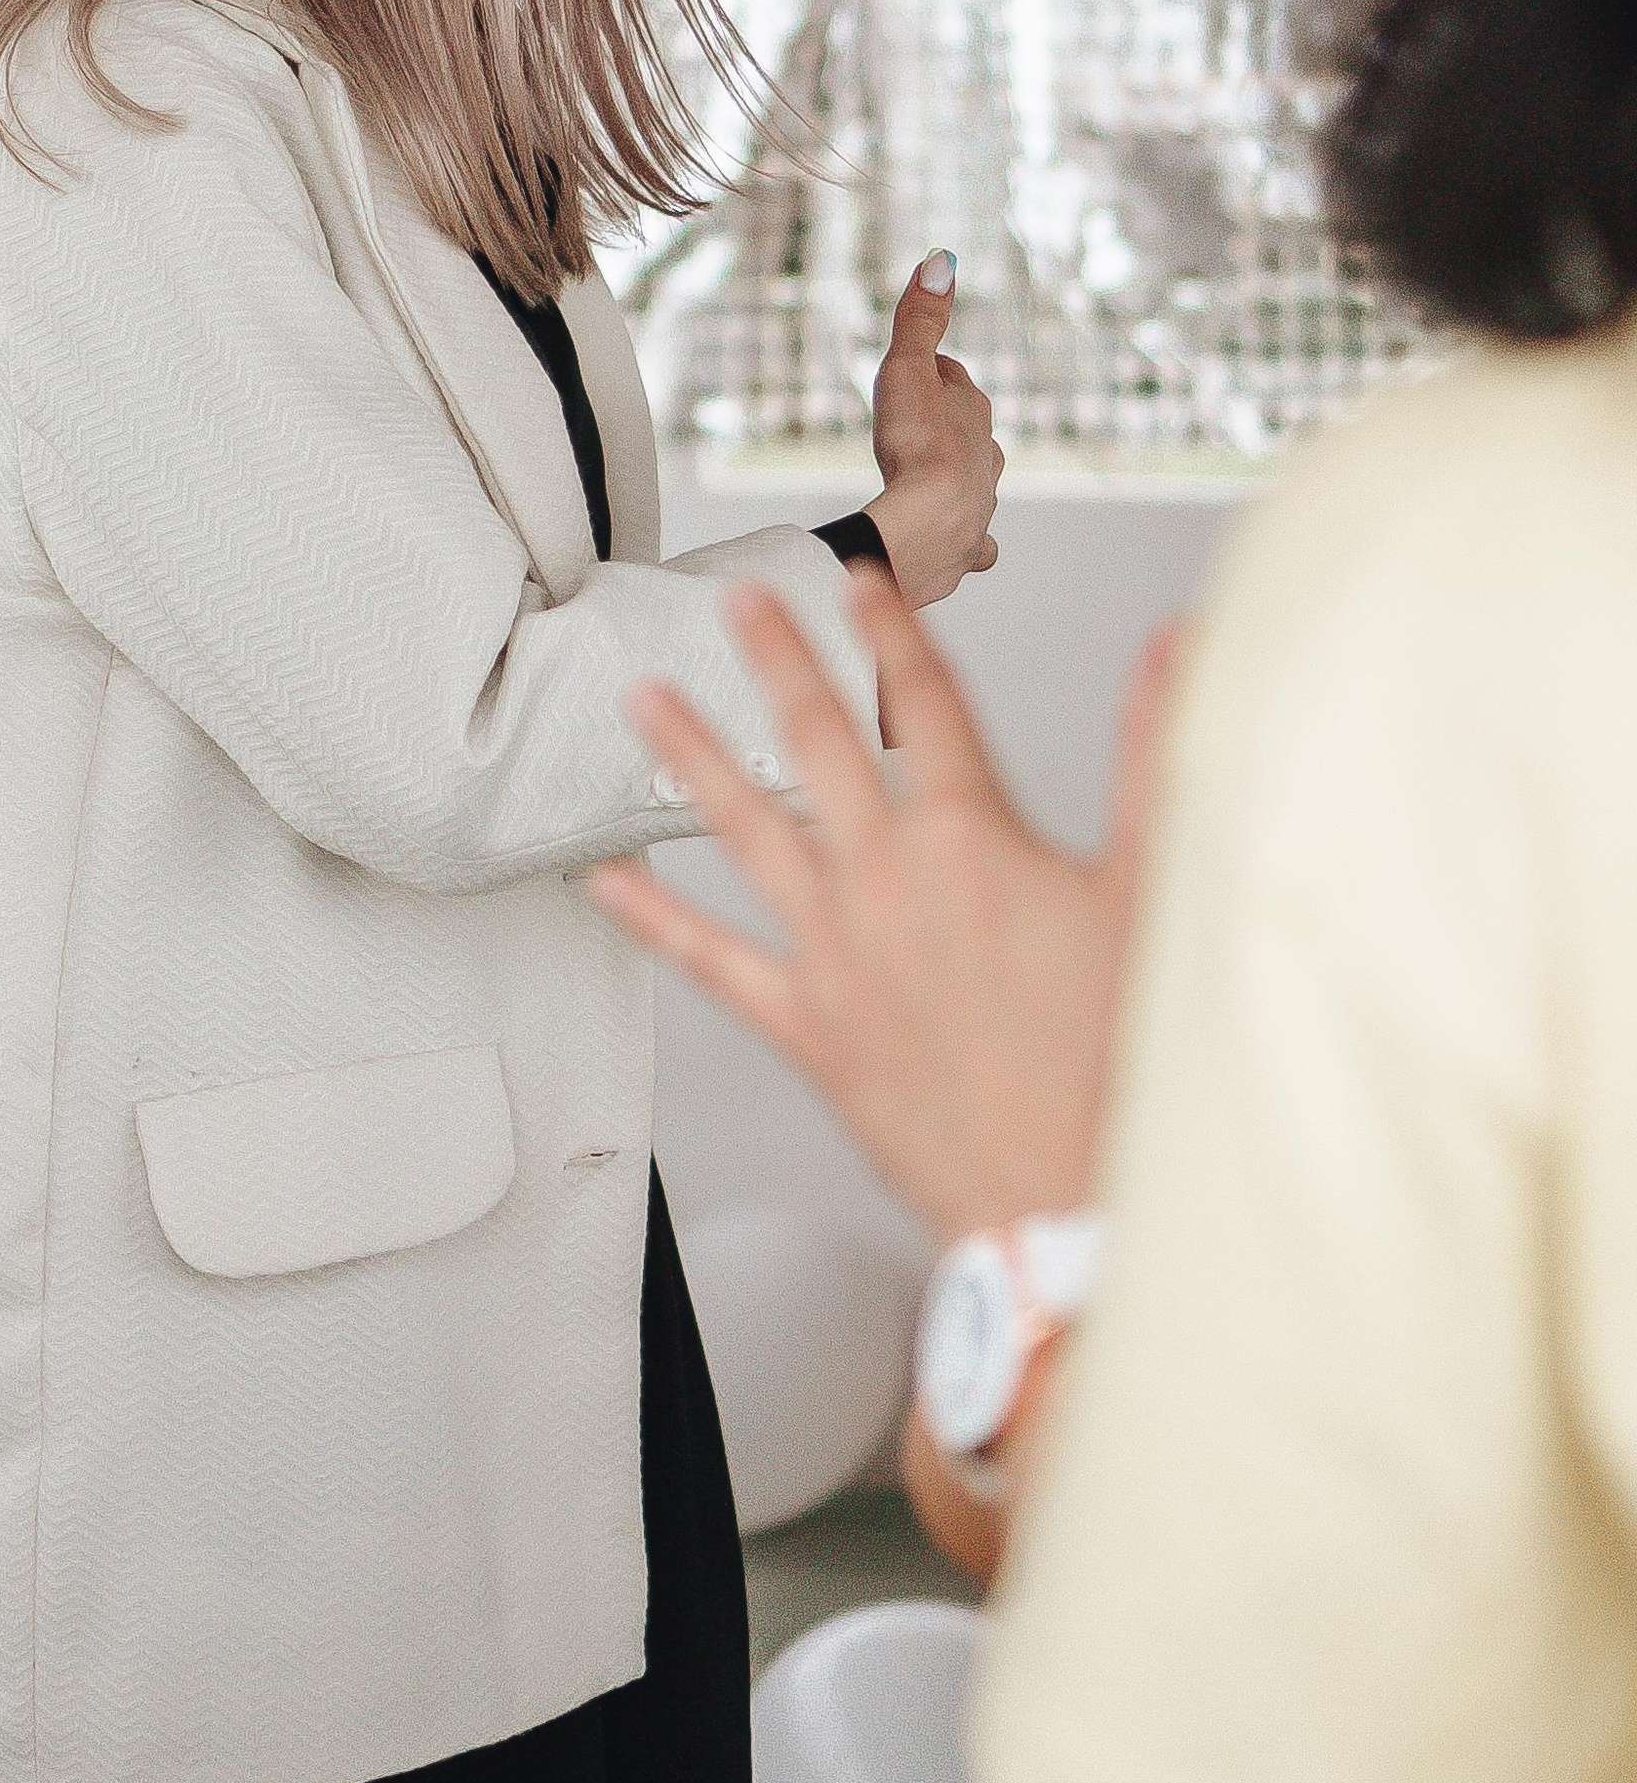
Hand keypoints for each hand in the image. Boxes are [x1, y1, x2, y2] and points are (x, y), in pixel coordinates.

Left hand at [590, 566, 1172, 1243]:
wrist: (1065, 1203)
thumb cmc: (1116, 1066)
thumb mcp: (1152, 892)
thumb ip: (1155, 757)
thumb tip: (1174, 652)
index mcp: (972, 843)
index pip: (928, 705)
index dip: (891, 632)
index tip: (860, 579)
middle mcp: (887, 883)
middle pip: (818, 743)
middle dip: (776, 660)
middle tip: (738, 602)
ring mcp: (836, 953)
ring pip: (745, 829)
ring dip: (691, 756)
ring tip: (643, 699)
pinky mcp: (807, 1026)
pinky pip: (711, 960)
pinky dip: (654, 917)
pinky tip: (607, 881)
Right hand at [863, 253, 1000, 605]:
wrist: (926, 527)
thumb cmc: (916, 445)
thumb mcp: (909, 368)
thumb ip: (921, 317)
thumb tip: (942, 258)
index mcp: (974, 413)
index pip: (954, 380)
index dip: (930, 372)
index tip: (910, 370)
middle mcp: (986, 459)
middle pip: (969, 430)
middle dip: (948, 423)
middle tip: (916, 422)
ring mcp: (980, 507)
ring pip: (977, 484)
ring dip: (958, 477)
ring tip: (930, 478)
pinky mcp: (965, 551)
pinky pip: (972, 544)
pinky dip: (965, 540)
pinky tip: (957, 543)